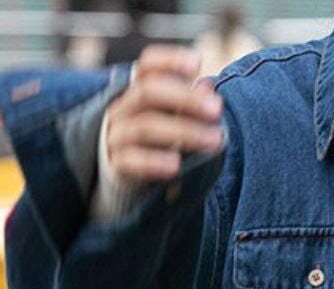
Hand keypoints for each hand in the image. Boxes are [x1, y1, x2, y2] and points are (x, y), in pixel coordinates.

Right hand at [103, 44, 223, 182]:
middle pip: (147, 93)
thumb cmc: (159, 145)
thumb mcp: (175, 122)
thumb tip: (208, 88)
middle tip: (217, 110)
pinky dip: (154, 162)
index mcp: (138, 93)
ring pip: (144, 127)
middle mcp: (123, 109)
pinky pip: (131, 160)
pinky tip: (176, 165)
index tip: (196, 63)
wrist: (129, 183)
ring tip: (214, 141)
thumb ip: (190, 106)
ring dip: (183, 132)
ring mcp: (116, 136)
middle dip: (185, 99)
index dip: (169, 61)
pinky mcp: (116, 165)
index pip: (147, 67)